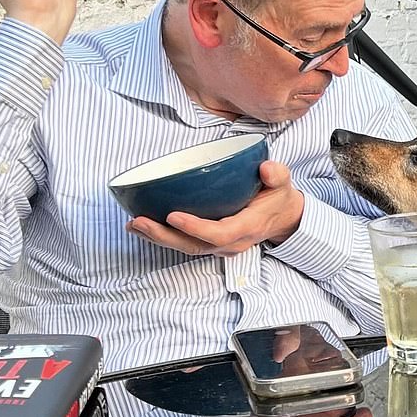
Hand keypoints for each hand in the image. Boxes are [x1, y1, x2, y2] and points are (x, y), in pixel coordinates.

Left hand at [126, 160, 304, 256]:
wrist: (283, 218)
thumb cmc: (277, 197)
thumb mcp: (283, 182)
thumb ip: (276, 174)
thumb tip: (265, 168)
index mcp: (248, 227)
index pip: (219, 233)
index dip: (195, 228)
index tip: (173, 215)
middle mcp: (231, 243)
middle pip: (194, 246)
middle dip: (164, 236)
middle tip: (138, 221)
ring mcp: (219, 247)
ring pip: (185, 247)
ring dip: (157, 238)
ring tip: (133, 224)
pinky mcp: (209, 243)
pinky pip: (184, 243)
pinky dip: (162, 236)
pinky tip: (142, 226)